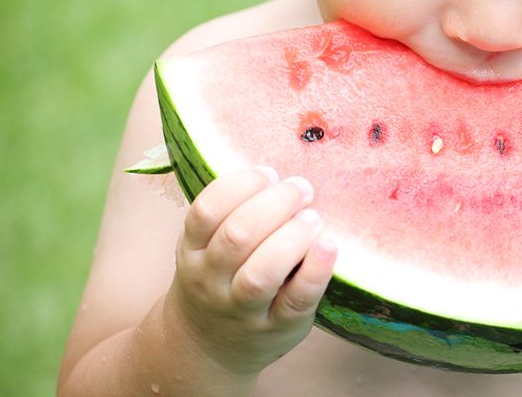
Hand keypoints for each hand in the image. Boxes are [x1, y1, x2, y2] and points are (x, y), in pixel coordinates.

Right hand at [165, 167, 337, 375]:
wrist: (206, 348)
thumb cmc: (219, 279)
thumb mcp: (206, 247)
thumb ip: (233, 213)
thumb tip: (281, 173)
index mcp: (192, 251)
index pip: (206, 211)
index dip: (240, 185)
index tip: (269, 174)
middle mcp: (211, 281)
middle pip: (237, 236)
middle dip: (275, 204)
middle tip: (302, 188)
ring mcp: (242, 309)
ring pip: (261, 273)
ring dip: (292, 238)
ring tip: (313, 219)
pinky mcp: (277, 328)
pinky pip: (296, 300)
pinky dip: (316, 272)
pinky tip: (329, 247)